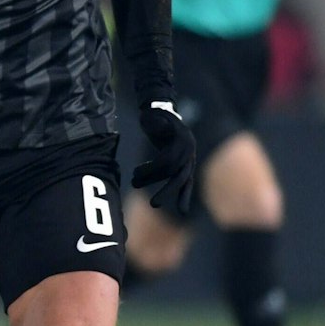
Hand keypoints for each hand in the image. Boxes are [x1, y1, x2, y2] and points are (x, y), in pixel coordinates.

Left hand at [132, 100, 196, 215]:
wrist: (165, 115)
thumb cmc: (155, 115)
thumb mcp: (153, 114)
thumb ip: (154, 119)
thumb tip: (155, 123)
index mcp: (182, 139)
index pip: (168, 160)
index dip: (151, 168)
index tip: (135, 172)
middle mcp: (189, 151)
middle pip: (177, 173)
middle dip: (163, 187)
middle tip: (149, 201)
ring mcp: (189, 159)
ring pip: (182, 180)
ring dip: (169, 193)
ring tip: (154, 205)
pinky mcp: (185, 165)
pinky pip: (186, 182)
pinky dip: (184, 196)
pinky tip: (183, 211)